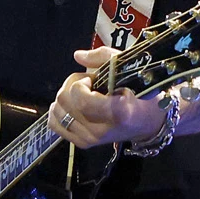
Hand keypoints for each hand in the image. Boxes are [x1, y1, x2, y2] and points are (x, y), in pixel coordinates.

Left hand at [48, 47, 167, 148]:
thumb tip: (77, 56)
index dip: (80, 84)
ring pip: (56, 110)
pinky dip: (59, 110)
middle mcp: (101, 130)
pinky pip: (54, 123)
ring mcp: (90, 139)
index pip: (82, 100)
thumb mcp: (128, 69)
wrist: (146, 122)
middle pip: (64, 101)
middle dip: (72, 85)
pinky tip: (73, 105)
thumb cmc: (139, 93)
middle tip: (89, 85)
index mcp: (118, 113)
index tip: (92, 79)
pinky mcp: (82, 143)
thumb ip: (103, 57)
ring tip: (84, 94)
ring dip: (66, 96)